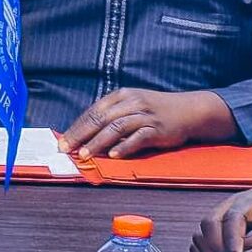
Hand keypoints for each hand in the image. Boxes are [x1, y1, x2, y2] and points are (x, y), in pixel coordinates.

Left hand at [58, 88, 235, 159]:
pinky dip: (124, 147)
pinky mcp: (157, 128)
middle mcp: (130, 103)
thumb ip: (111, 115)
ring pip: (116, 128)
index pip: (93, 112)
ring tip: (85, 154)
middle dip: (81, 135)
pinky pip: (138, 138)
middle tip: (67, 149)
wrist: (189, 109)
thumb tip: (85, 132)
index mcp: (120, 96)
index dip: (76, 127)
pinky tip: (113, 156)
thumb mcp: (131, 105)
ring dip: (98, 142)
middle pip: (100, 119)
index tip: (63, 141)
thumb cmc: (155, 109)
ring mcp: (144, 115)